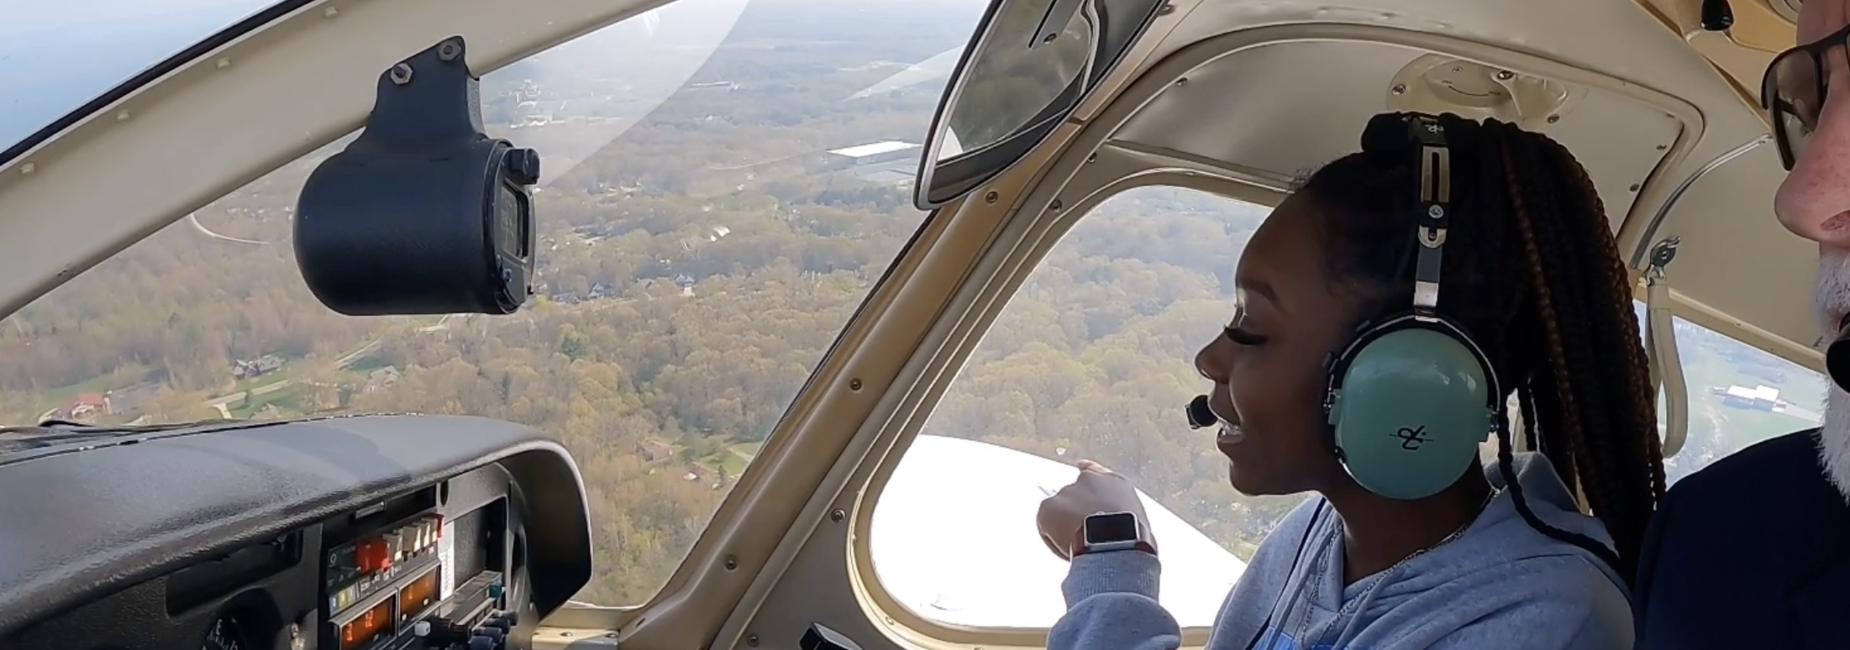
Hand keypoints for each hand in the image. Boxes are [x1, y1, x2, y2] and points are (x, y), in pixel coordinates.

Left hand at [1036, 460, 1154, 560]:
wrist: (1116, 544)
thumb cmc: (1133, 538)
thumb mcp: (1137, 518)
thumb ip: (1120, 512)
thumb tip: (1115, 526)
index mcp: (1114, 481)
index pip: (1095, 469)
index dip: (1087, 470)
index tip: (1081, 467)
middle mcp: (1088, 480)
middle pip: (1075, 494)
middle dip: (1077, 511)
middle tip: (1085, 534)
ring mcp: (1067, 492)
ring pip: (1060, 511)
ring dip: (1065, 524)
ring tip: (1080, 545)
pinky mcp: (1048, 507)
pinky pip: (1045, 525)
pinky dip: (1052, 537)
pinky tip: (1068, 550)